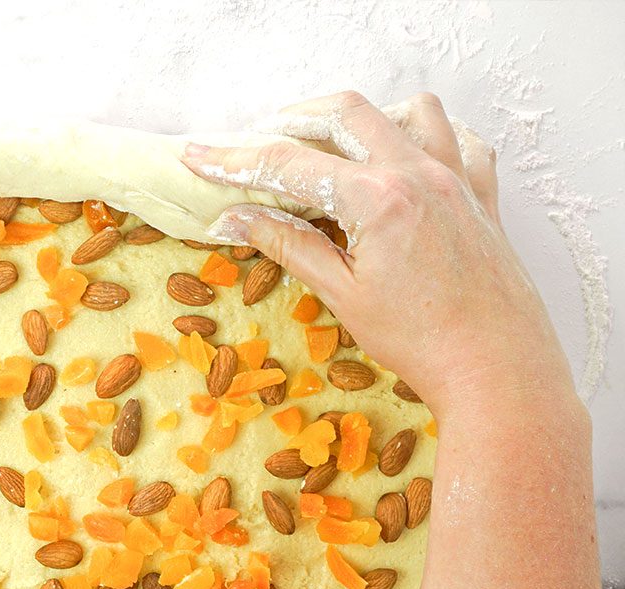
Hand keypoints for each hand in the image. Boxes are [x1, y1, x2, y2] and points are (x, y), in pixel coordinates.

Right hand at [182, 91, 573, 418]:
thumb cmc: (423, 342)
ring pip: (410, 110)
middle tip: (258, 144)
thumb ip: (290, 245)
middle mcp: (421, 173)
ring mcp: (457, 178)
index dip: (236, 159)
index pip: (291, 164)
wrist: (498, 369)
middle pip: (346, 113)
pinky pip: (459, 139)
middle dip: (294, 120)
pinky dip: (428, 136)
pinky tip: (405, 160)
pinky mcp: (481, 196)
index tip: (200, 156)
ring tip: (333, 145)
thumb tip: (237, 218)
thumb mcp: (343, 294)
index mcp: (380, 198)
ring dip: (365, 118)